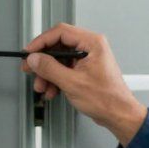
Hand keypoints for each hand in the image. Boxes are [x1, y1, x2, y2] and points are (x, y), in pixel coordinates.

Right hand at [23, 23, 146, 145]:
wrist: (119, 114)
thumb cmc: (107, 99)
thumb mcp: (72, 83)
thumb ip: (50, 68)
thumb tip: (35, 59)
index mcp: (92, 43)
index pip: (60, 32)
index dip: (41, 42)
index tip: (29, 52)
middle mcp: (91, 48)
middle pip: (58, 46)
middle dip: (43, 61)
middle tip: (31, 68)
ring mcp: (88, 59)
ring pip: (59, 60)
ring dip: (48, 73)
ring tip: (42, 86)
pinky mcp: (85, 70)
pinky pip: (65, 69)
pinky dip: (56, 79)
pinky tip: (52, 90)